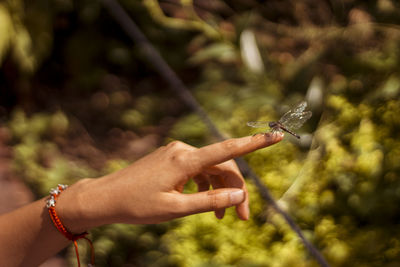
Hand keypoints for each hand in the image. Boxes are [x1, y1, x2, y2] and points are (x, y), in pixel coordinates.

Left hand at [57, 133, 282, 231]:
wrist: (106, 197)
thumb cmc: (138, 205)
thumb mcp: (176, 209)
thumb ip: (209, 202)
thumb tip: (238, 197)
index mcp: (185, 160)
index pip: (227, 149)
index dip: (254, 143)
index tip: (276, 136)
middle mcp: (184, 150)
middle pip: (222, 166)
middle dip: (235, 190)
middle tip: (243, 217)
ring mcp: (177, 153)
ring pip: (210, 169)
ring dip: (220, 191)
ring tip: (223, 219)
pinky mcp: (171, 158)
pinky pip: (197, 170)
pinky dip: (205, 186)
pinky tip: (205, 204)